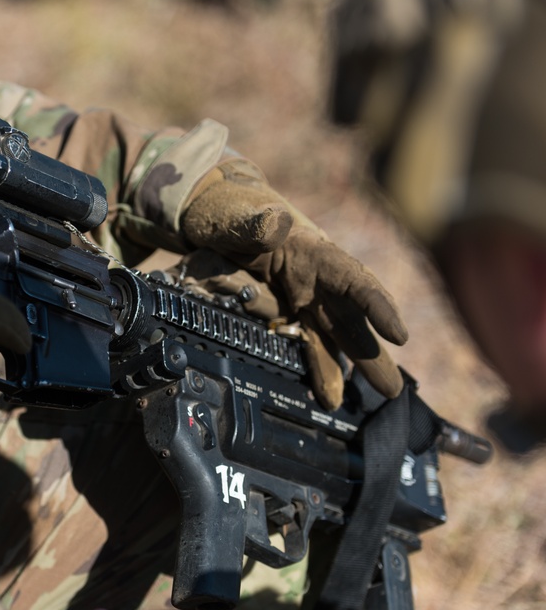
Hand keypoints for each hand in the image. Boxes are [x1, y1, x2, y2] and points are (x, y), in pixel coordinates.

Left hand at [181, 159, 407, 410]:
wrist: (209, 217)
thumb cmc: (228, 210)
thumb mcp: (237, 214)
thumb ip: (255, 222)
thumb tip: (275, 224)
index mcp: (311, 252)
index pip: (352, 280)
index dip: (377, 307)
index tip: (399, 336)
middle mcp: (314, 278)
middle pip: (351, 317)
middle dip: (373, 353)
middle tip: (394, 390)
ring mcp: (301, 297)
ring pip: (332, 336)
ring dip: (349, 367)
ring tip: (376, 399)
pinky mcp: (284, 310)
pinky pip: (305, 340)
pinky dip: (318, 366)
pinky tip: (327, 394)